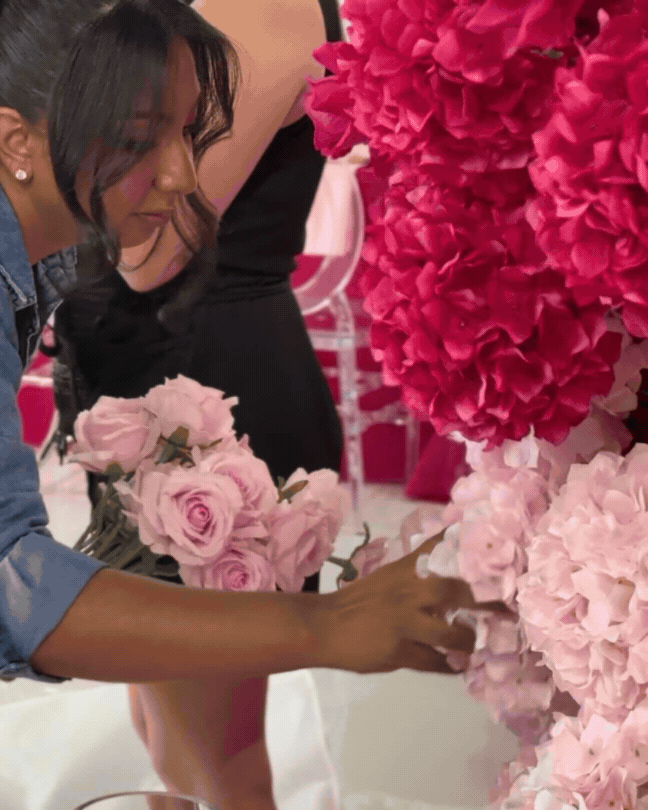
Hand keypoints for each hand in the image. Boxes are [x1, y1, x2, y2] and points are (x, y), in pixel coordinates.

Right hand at [317, 531, 515, 674]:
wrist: (324, 625)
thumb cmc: (359, 600)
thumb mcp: (390, 575)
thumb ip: (419, 569)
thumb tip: (454, 562)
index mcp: (406, 570)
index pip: (443, 550)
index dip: (474, 553)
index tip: (502, 558)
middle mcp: (407, 591)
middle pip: (454, 590)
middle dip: (486, 600)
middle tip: (507, 609)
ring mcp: (403, 622)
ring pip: (449, 634)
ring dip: (468, 642)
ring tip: (473, 645)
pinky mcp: (397, 651)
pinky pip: (433, 663)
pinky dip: (448, 666)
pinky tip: (455, 667)